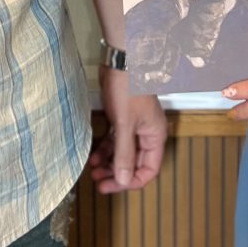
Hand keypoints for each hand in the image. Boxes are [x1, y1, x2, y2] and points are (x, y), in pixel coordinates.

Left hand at [88, 65, 167, 192]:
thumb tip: (124, 181)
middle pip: (135, 163)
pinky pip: (116, 140)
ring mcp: (134, 125)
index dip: (131, 182)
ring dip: (109, 163)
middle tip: (98, 182)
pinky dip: (106, 148)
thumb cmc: (128, 88)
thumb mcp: (125, 124)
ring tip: (93, 170)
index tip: (111, 186)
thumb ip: (124, 154)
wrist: (121, 60)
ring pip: (123, 152)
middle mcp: (147, 134)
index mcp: (154, 137)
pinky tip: (94, 155)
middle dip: (117, 174)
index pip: (148, 170)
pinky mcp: (122, 117)